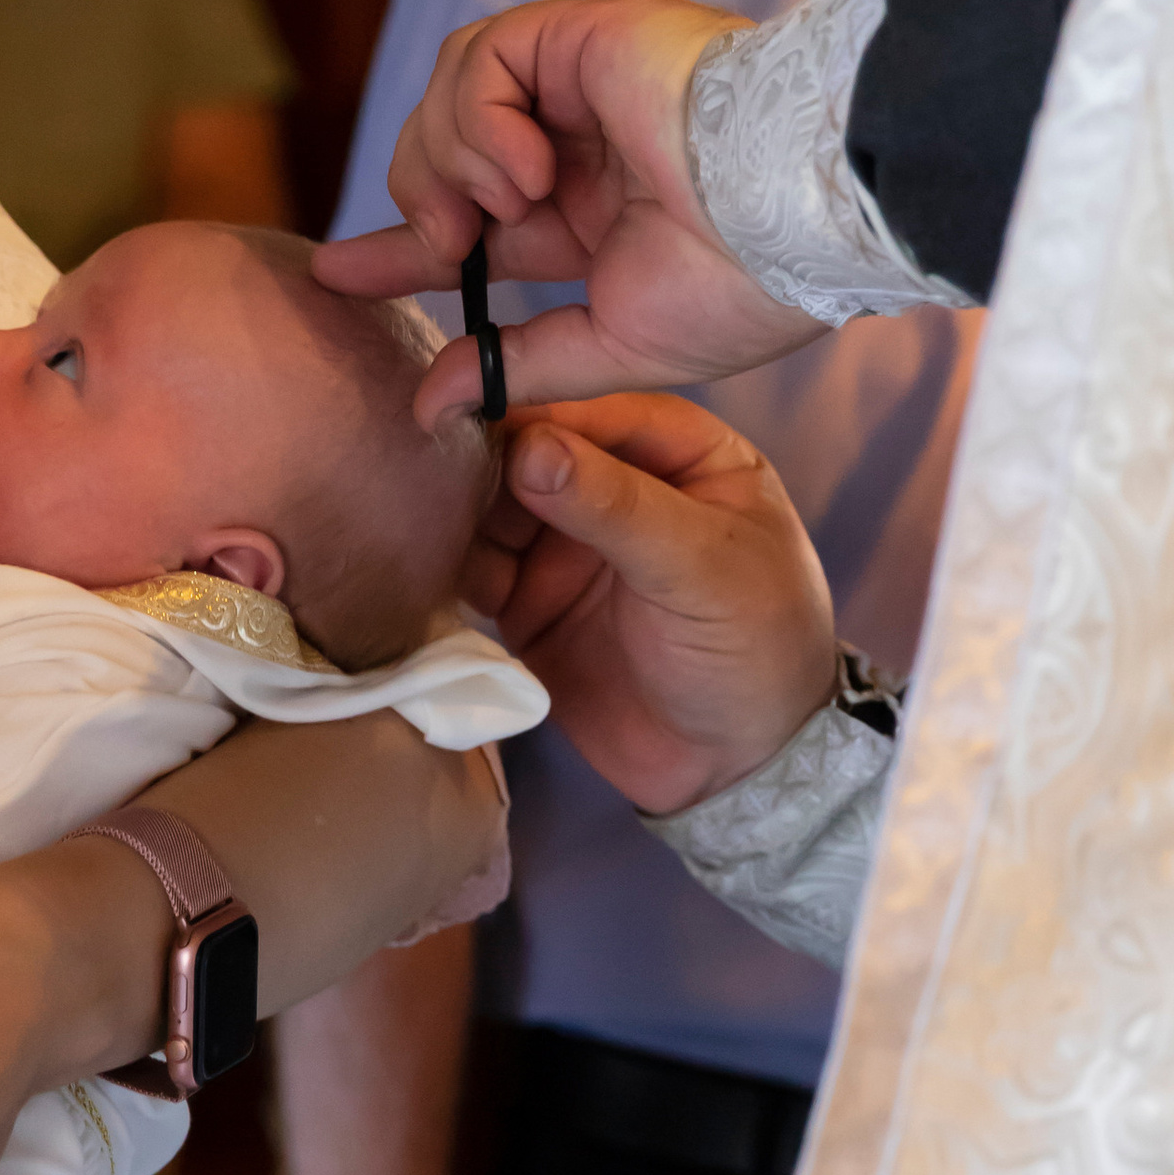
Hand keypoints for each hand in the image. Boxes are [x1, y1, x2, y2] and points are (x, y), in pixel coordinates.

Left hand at [314, 0, 822, 419]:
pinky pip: (483, 56)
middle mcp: (580, 145)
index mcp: (590, 215)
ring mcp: (580, 85)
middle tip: (442, 246)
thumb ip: (518, 366)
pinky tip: (527, 165)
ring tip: (507, 204)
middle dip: (417, 203)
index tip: (334, 276)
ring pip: (452, 95)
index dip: (395, 249)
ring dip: (453, 160)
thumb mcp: (611, 348)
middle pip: (442, 152)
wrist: (796, 214)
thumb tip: (431, 408)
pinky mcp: (582, 36)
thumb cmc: (736, 287)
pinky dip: (480, 115)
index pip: (469, 223)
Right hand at [465, 392, 836, 815]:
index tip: (468, 409)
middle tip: (432, 467)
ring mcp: (571, 545)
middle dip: (487, 457)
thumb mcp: (700, 569)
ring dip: (461, 508)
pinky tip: (423, 560)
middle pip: (536, 449)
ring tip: (420, 516)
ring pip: (498, 504)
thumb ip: (616, 507)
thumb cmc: (754, 651)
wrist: (737, 768)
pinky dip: (453, 562)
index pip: (597, 410)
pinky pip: (479, 567)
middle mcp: (620, 487)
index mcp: (683, 455)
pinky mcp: (531, 603)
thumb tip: (527, 447)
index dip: (534, 407)